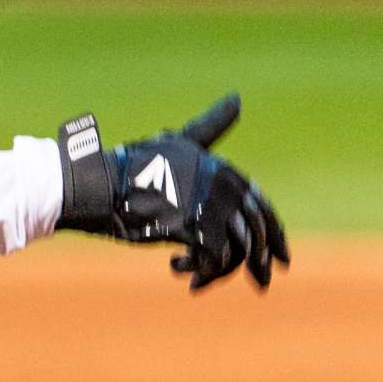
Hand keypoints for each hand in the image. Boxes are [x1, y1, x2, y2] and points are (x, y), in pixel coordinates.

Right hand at [54, 94, 289, 291]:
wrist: (100, 184)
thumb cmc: (135, 164)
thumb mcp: (179, 143)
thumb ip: (210, 127)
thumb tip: (238, 98)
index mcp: (222, 168)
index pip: (260, 205)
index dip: (275, 234)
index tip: (282, 258)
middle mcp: (222, 184)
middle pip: (255, 232)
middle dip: (261, 262)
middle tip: (262, 284)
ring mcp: (208, 204)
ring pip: (236, 251)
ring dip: (219, 272)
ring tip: (198, 281)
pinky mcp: (192, 226)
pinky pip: (212, 259)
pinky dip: (199, 271)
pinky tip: (176, 269)